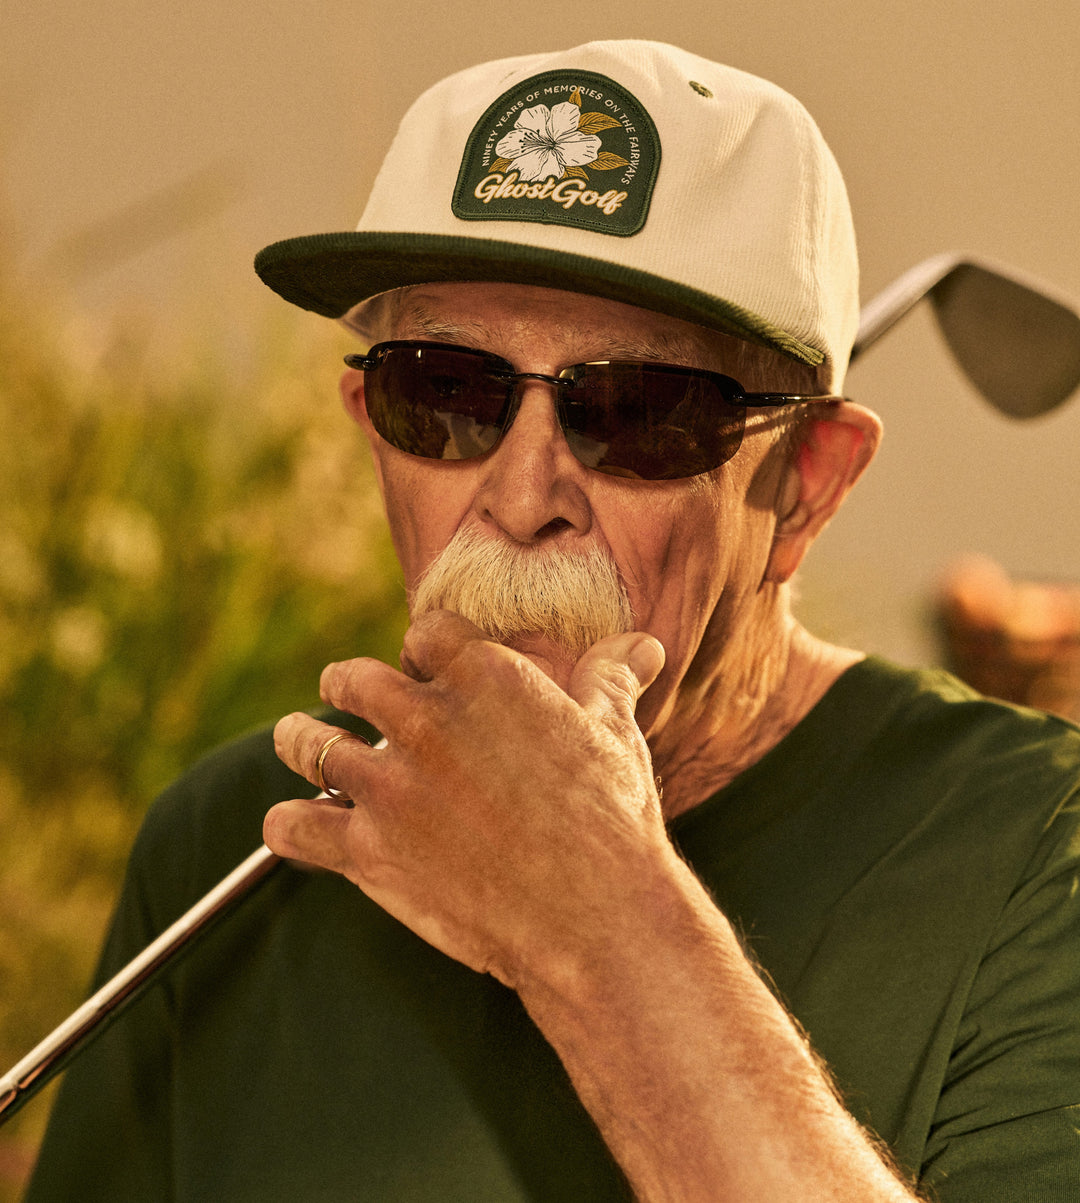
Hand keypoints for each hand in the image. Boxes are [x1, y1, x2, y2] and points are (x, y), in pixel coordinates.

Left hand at [265, 611, 667, 988]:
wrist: (594, 916)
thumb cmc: (610, 820)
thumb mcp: (615, 735)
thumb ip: (613, 679)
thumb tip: (641, 646)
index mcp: (485, 677)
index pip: (425, 633)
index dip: (423, 649)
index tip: (424, 667)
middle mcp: (426, 720)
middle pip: (351, 679)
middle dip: (346, 685)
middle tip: (346, 697)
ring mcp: (390, 784)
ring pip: (306, 743)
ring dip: (297, 741)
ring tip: (295, 741)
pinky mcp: (367, 849)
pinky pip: (292, 826)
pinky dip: (287, 825)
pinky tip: (295, 825)